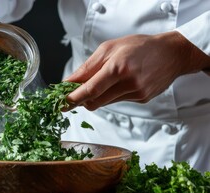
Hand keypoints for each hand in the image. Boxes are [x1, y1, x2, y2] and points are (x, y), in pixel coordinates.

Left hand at [65, 31, 209, 110]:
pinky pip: (117, 101)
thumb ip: (87, 68)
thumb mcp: (109, 48)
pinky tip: (120, 82)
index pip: (90, 90)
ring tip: (103, 80)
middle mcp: (128, 83)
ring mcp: (136, 93)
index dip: (73, 99)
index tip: (61, 104)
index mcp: (118, 67)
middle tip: (75, 93)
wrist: (172, 53)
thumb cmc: (139, 46)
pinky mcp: (142, 99)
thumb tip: (69, 82)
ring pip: (104, 103)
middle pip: (94, 101)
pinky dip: (111, 94)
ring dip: (96, 96)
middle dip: (81, 99)